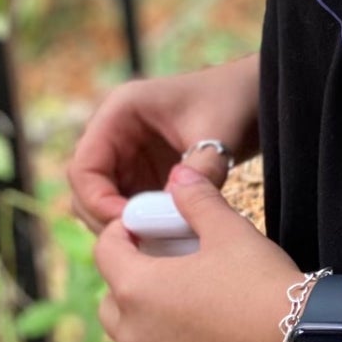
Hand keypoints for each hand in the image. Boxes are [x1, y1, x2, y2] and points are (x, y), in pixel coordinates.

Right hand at [69, 56, 260, 234]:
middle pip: (87, 190)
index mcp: (120, 112)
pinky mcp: (146, 175)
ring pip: (105, 203)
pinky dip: (144, 225)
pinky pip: (131, 208)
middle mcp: (115, 134)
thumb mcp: (219, 132)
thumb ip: (201, 169)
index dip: (97, 201)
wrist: (257, 98)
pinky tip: (168, 239)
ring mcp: (128, 156)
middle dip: (107, 219)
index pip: (84, 167)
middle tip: (141, 243)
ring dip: (125, 226)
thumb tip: (179, 208)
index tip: (129, 226)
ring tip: (158, 244)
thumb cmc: (235, 101)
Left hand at [93, 165, 296, 341]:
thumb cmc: (261, 284)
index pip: (104, 251)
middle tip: (166, 261)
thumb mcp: (230, 231)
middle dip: (129, 276)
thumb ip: (197, 200)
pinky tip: (206, 328)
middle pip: (110, 298)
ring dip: (146, 312)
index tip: (147, 225)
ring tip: (185, 296)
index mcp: (137, 289)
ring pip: (131, 333)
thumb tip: (179, 175)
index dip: (122, 231)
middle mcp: (134, 332)